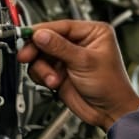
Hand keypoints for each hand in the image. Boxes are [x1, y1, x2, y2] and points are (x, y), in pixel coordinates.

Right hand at [17, 20, 138, 130]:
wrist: (109, 112)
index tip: (27, 35)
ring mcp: (67, 58)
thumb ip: (59, 47)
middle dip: (38, 51)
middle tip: (28, 56)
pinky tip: (54, 82)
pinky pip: (40, 69)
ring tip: (53, 79)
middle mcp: (78, 43)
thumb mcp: (84, 62)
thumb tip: (40, 34)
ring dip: (43, 69)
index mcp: (92, 33)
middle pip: (47, 39)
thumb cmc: (110, 85)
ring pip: (41, 56)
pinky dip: (43, 77)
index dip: (42, 31)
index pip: (61, 26)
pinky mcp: (59, 72)